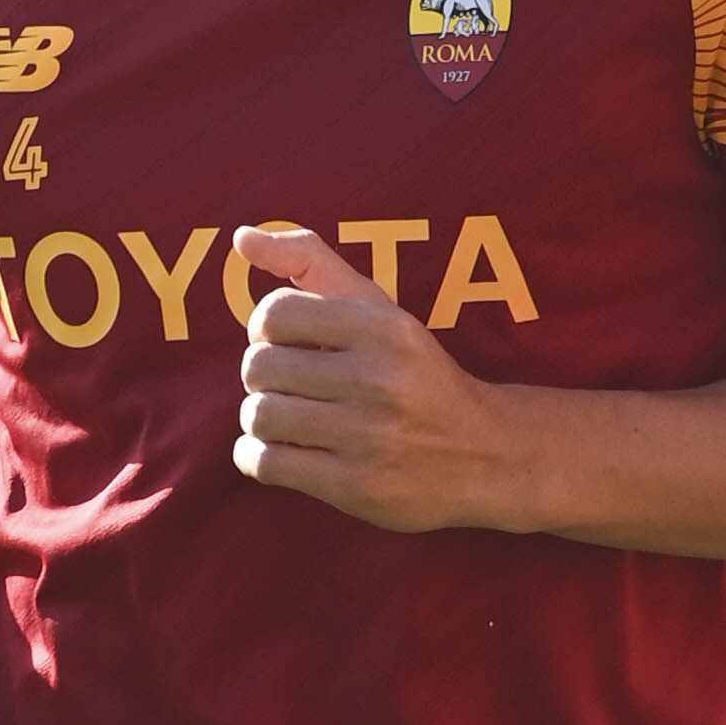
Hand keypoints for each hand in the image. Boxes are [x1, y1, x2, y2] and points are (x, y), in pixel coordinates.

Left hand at [231, 225, 520, 533]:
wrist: (484, 454)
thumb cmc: (415, 373)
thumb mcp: (379, 308)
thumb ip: (312, 262)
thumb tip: (242, 238)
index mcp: (383, 328)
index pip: (274, 314)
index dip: (264, 329)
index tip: (285, 343)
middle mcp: (378, 379)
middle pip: (259, 368)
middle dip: (260, 377)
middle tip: (285, 385)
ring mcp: (368, 437)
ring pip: (259, 416)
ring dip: (257, 417)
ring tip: (282, 418)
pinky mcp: (356, 486)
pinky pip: (266, 464)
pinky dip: (253, 456)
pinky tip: (276, 450)